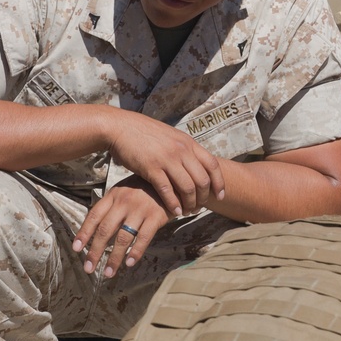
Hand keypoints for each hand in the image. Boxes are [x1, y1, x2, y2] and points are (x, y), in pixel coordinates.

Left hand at [73, 179, 171, 278]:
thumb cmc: (144, 188)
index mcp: (113, 195)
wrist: (171, 179)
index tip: (76, 249)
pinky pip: (143, 238)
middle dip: (95, 252)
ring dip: (114, 258)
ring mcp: (140, 209)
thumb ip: (111, 207)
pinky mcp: (155, 216)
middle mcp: (124, 202)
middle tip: (88, 268)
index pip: (94, 216)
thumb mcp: (124, 191)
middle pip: (105, 230)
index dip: (84, 233)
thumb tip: (95, 230)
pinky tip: (129, 263)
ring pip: (122, 237)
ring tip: (108, 272)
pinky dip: (135, 252)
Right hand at [103, 113, 225, 217]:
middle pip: (202, 180)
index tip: (219, 196)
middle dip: (203, 198)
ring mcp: (167, 159)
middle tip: (198, 208)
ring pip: (187, 188)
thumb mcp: (171, 137)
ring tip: (186, 212)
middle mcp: (181, 150)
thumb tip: (194, 164)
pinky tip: (174, 212)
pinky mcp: (151, 168)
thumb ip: (183, 150)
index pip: (213, 165)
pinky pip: (167, 191)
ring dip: (189, 204)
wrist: (120, 127)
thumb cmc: (144, 134)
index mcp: (188, 143)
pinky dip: (173, 204)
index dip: (219, 183)